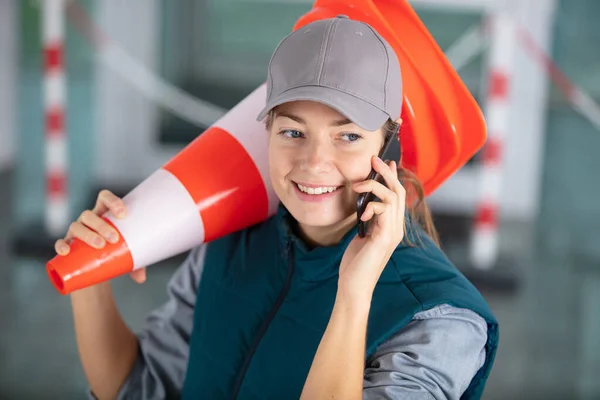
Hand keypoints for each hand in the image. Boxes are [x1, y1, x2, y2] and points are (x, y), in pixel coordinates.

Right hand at [53, 189, 146, 283]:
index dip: (113, 201)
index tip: (124, 214)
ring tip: (99, 245)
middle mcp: (88, 220)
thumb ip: (136, 264)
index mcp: (104, 214)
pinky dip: (61, 245)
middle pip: (90, 215)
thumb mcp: (127, 255)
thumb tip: (141, 279)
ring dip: (87, 234)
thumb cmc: (115, 252)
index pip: (105, 198)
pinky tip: (66, 251)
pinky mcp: (67, 244)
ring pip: (76, 226)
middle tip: (114, 238)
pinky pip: (60, 242)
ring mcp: (75, 232)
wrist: (96, 266)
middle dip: (102, 225)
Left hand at [338, 156, 405, 300]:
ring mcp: (393, 233)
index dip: (392, 177)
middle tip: (375, 159)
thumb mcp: (362, 236)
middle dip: (387, 173)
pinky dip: (372, 205)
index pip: (397, 196)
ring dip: (376, 185)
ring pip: (393, 197)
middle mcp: (397, 228)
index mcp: (392, 227)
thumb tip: (366, 205)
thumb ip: (368, 221)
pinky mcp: (384, 237)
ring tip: (359, 183)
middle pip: (398, 191)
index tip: (385, 162)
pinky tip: (361, 212)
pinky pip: (384, 210)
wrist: (354, 286)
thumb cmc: (356, 263)